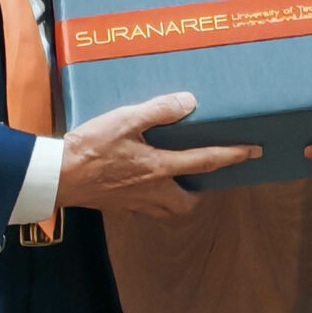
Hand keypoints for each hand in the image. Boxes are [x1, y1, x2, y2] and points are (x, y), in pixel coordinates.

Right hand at [57, 93, 260, 217]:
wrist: (58, 176)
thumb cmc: (91, 146)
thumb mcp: (125, 120)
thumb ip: (158, 110)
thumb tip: (189, 102)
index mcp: (159, 167)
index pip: (204, 161)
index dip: (232, 155)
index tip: (253, 152)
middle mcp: (152, 190)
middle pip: (186, 202)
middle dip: (199, 194)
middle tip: (202, 177)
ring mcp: (134, 203)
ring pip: (166, 210)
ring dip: (177, 200)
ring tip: (176, 182)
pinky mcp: (117, 207)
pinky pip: (143, 210)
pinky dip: (150, 201)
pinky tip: (141, 186)